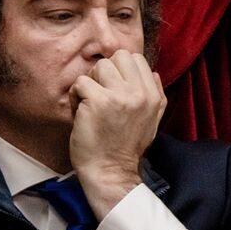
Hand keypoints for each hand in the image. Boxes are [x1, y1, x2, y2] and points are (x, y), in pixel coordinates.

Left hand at [68, 51, 166, 218]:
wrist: (111, 173)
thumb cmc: (125, 148)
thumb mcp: (151, 120)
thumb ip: (154, 94)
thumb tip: (152, 72)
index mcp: (154, 96)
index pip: (136, 59)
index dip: (119, 71)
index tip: (113, 90)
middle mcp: (140, 93)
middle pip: (118, 56)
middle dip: (105, 72)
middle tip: (100, 95)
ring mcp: (120, 96)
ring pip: (100, 66)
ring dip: (90, 83)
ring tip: (90, 104)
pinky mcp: (99, 101)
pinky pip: (81, 82)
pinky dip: (76, 96)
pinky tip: (80, 112)